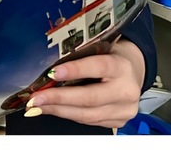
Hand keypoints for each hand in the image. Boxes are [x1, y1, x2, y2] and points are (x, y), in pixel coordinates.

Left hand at [20, 40, 142, 129]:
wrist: (133, 72)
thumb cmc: (111, 56)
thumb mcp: (101, 48)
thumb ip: (83, 55)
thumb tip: (49, 63)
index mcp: (121, 66)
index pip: (97, 67)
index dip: (74, 70)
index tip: (52, 73)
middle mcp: (125, 90)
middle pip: (90, 98)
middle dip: (59, 98)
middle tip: (36, 98)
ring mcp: (123, 110)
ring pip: (87, 115)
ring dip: (59, 110)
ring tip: (39, 105)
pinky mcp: (118, 122)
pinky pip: (89, 122)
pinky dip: (68, 115)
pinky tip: (53, 109)